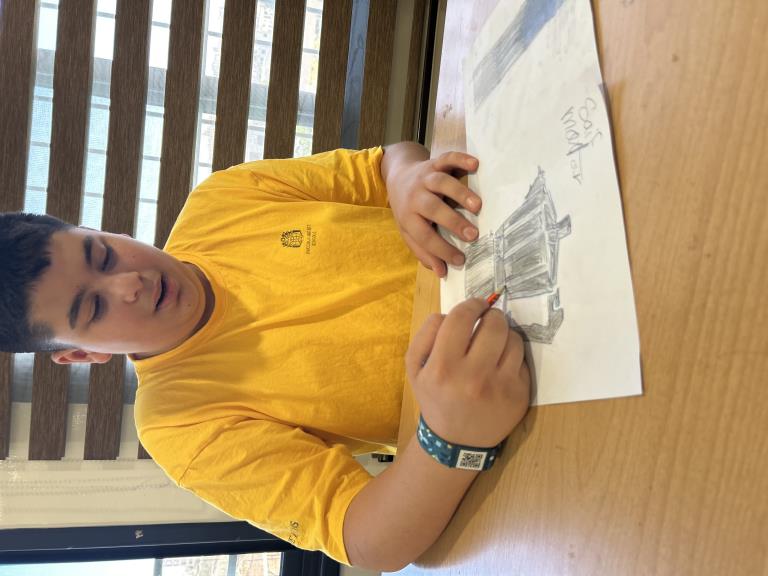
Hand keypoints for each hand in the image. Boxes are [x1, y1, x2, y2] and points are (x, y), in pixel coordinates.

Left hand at [385, 149, 481, 277]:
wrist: (397, 176)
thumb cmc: (407, 209)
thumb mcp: (409, 231)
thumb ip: (423, 250)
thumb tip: (441, 272)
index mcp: (408, 216)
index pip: (424, 236)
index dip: (441, 249)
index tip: (460, 260)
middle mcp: (415, 196)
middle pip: (432, 208)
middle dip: (453, 222)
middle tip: (473, 235)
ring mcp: (425, 178)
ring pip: (441, 183)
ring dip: (460, 193)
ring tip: (478, 206)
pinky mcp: (434, 163)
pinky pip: (447, 159)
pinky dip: (460, 159)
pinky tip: (475, 164)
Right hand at [405, 298, 530, 447]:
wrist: (456, 442)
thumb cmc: (435, 398)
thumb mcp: (415, 369)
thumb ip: (425, 335)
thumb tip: (448, 313)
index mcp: (443, 367)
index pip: (462, 317)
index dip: (472, 304)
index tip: (476, 305)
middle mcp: (473, 377)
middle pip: (494, 324)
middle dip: (491, 316)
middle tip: (487, 320)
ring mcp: (500, 387)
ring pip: (513, 339)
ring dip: (504, 335)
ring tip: (494, 344)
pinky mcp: (519, 394)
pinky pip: (522, 360)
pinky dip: (512, 356)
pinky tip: (501, 365)